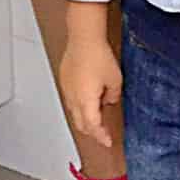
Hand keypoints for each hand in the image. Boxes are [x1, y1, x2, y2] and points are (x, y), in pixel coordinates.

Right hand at [59, 15, 122, 150]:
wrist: (84, 38)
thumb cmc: (98, 56)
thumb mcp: (115, 80)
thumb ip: (113, 96)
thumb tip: (109, 100)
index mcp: (86, 102)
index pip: (93, 127)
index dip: (101, 136)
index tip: (108, 141)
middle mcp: (73, 99)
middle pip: (81, 123)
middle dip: (92, 131)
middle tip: (102, 133)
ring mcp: (67, 90)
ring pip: (74, 112)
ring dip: (86, 118)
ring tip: (98, 116)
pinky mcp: (64, 80)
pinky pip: (72, 100)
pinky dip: (80, 106)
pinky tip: (89, 99)